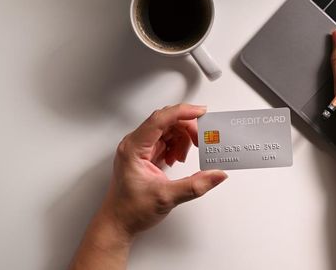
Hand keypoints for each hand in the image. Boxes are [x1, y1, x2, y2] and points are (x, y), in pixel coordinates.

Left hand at [100, 103, 227, 236]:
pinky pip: (165, 140)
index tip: (201, 112)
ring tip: (183, 158)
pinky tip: (177, 160)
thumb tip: (216, 174)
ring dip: (182, 139)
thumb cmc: (130, 209)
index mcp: (134, 148)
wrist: (119, 222)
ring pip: (167, 130)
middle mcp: (135, 144)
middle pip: (166, 122)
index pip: (160, 119)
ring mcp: (140, 149)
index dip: (182, 112)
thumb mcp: (166, 197)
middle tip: (201, 141)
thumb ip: (194, 185)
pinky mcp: (146, 155)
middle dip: (187, 128)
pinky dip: (177, 146)